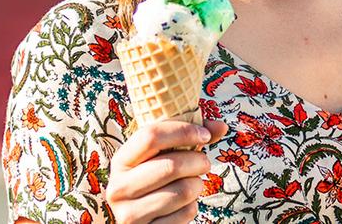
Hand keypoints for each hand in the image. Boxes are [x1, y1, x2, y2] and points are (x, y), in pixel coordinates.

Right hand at [104, 119, 229, 223]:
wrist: (142, 223)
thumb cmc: (155, 183)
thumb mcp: (162, 158)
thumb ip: (188, 138)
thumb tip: (221, 126)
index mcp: (121, 162)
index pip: (150, 136)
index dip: (183, 131)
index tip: (204, 135)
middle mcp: (119, 188)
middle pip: (171, 165)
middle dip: (198, 161)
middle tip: (204, 163)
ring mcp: (130, 214)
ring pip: (183, 191)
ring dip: (197, 185)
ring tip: (193, 184)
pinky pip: (185, 213)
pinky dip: (192, 207)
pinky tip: (183, 205)